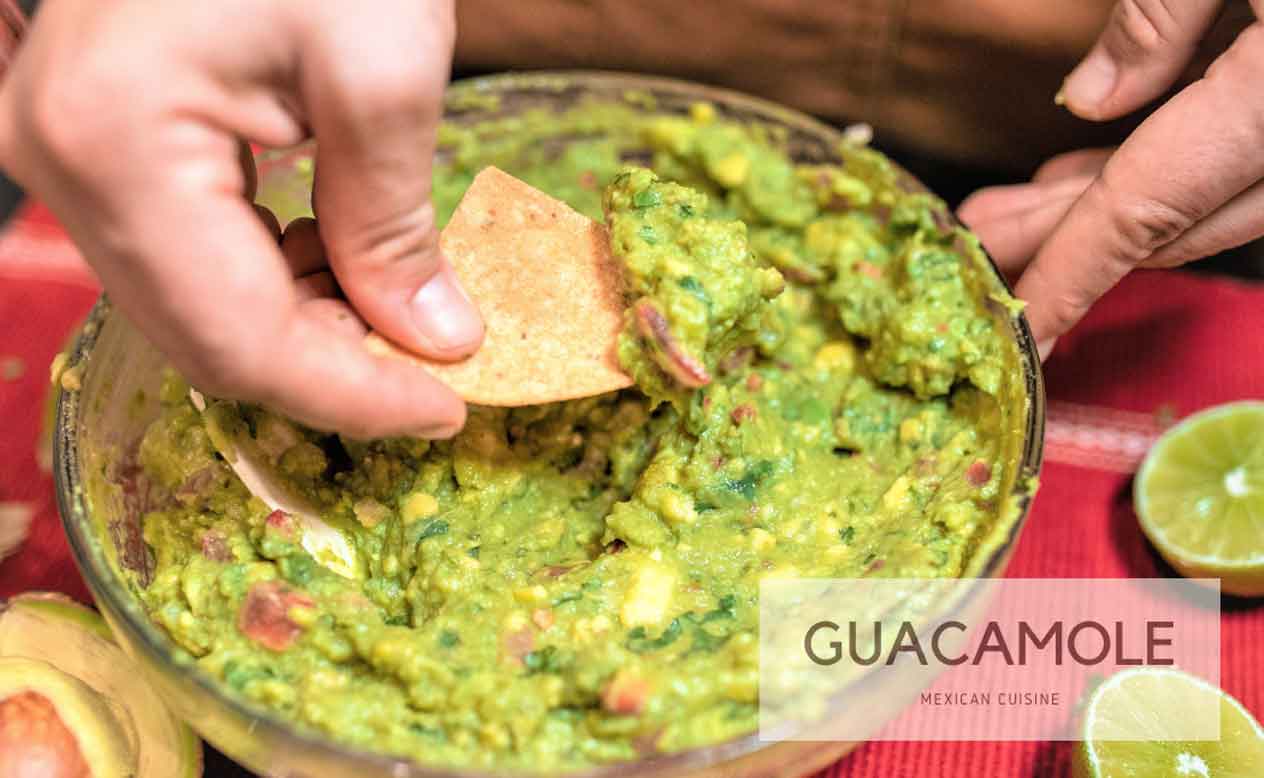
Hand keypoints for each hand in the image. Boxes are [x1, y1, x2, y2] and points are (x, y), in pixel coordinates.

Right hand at [0, 0, 482, 437]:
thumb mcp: (382, 67)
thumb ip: (395, 224)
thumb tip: (431, 341)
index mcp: (115, 144)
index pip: (240, 341)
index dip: (352, 397)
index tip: (448, 411)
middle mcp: (63, 165)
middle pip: (209, 341)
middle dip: (333, 371)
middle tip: (437, 369)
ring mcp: (71, 157)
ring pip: (200, 311)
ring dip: (309, 331)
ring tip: (403, 308)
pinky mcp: (104, 146)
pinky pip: (192, 258)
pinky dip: (278, 281)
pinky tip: (342, 258)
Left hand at [959, 0, 1263, 357]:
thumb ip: (1159, 17)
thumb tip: (1091, 102)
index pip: (1151, 208)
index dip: (1073, 273)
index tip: (1027, 327)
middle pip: (1178, 215)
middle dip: (1071, 239)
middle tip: (985, 246)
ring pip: (1218, 199)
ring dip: (1120, 212)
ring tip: (1029, 210)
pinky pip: (1252, 166)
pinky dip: (1177, 175)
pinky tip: (1112, 166)